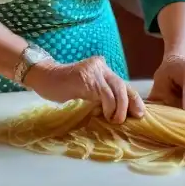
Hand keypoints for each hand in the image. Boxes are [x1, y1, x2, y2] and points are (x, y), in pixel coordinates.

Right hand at [23, 56, 145, 123]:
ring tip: (114, 120)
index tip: (140, 113)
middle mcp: (101, 66)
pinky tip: (104, 114)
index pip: (123, 84)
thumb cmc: (64, 87)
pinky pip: (104, 94)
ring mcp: (94, 70)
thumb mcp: (88, 91)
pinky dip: (108, 106)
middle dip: (130, 104)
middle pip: (123, 85)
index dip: (133, 99)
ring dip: (118, 109)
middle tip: (132, 118)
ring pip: (116, 90)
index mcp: (103, 68)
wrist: (45, 78)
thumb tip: (120, 112)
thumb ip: (102, 95)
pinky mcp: (86, 77)